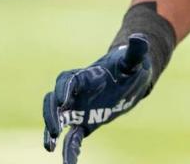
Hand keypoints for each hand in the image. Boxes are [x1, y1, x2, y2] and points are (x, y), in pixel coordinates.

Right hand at [43, 34, 153, 162]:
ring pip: (58, 119)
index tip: (63, 100)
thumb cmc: (130, 67)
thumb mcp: (134, 60)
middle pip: (54, 100)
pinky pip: (73, 138)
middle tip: (55, 128)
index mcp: (87, 76)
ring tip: (49, 146)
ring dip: (51, 131)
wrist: (130, 78)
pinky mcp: (85, 123)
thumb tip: (139, 38)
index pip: (68, 79)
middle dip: (51, 113)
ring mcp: (80, 109)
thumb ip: (135, 51)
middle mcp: (78, 93)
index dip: (64, 88)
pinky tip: (69, 163)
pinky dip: (69, 150)